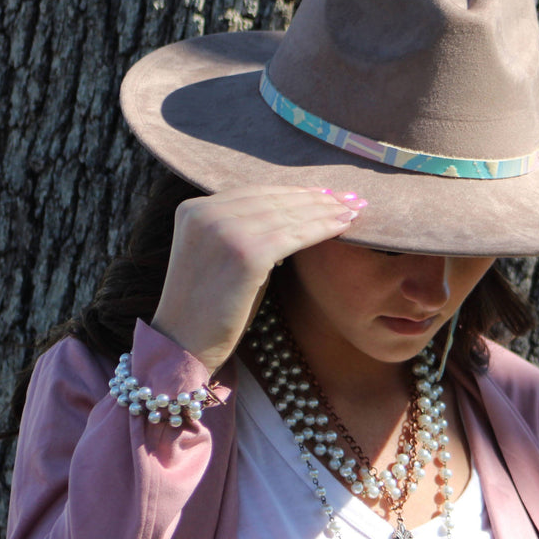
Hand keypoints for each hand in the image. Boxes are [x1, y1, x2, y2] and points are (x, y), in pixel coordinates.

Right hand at [151, 186, 366, 373]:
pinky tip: (344, 226)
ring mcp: (224, 231)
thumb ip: (244, 231)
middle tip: (349, 197)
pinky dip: (323, 229)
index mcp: (194, 209)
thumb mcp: (219, 256)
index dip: (292, 192)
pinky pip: (294, 235)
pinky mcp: (246, 254)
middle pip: (273, 199)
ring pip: (287, 214)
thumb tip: (292, 215)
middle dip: (315, 198)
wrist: (184, 346)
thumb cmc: (209, 309)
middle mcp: (206, 213)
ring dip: (325, 211)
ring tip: (353, 210)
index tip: (323, 193)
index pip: (254, 192)